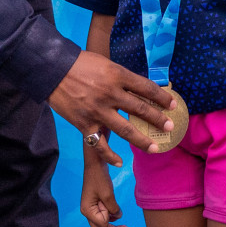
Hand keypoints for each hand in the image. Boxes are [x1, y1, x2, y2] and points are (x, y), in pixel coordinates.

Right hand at [49, 51, 174, 161]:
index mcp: (117, 75)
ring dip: (142, 141)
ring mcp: (98, 110)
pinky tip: (119, 162)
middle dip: (157, 119)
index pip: (146, 88)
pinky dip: (110, 155)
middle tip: (169, 128)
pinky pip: (101, 144)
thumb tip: (140, 90)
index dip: (161, 97)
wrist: (52, 70)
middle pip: (140, 109)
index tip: (172, 104)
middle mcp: (110, 93)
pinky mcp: (85, 124)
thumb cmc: (81, 64)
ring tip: (155, 148)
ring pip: (125, 130)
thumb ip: (121, 78)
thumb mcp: (106, 64)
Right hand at [80, 160, 128, 226]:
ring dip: (114, 225)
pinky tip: (118, 213)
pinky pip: (105, 216)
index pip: (102, 226)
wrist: (96, 163)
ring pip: (103, 224)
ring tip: (125, 225)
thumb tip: (117, 217)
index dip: (111, 220)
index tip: (113, 206)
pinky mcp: (97, 204)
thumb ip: (113, 209)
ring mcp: (92, 208)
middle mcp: (88, 212)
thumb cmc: (100, 177)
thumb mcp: (108, 195)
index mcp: (88, 211)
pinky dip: (112, 216)